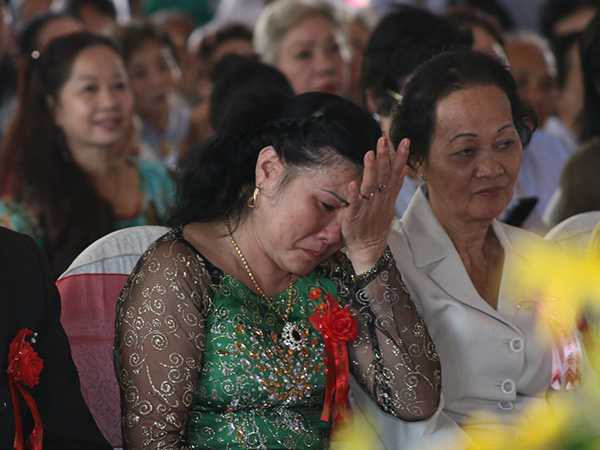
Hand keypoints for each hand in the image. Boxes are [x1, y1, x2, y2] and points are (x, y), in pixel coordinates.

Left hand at [341, 136, 409, 272]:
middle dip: (385, 158)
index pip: (395, 174)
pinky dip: (354, 195)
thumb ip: (393, 188)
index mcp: (387, 198)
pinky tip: (352, 184)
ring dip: (371, 171)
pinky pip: (354, 206)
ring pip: (370, 187)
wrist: (369, 252)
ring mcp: (367, 209)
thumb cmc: (375, 228)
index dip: (400, 158)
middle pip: (384, 177)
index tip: (404, 141)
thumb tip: (402, 169)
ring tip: (370, 155)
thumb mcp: (387, 206)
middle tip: (384, 140)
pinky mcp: (354, 218)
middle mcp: (379, 201)